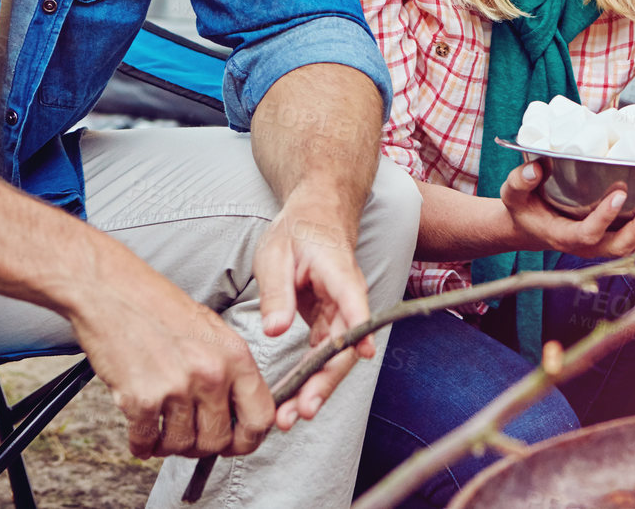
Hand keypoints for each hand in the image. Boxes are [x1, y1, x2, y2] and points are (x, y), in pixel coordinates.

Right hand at [69, 266, 272, 458]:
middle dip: (203, 446)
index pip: (261, 417)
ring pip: (182, 446)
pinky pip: (145, 442)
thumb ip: (229, 369)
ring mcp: (177, 388)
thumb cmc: (159, 307)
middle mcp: (211, 374)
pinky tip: (141, 431)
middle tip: (190, 436)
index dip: (249, 439)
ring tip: (163, 429)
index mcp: (236, 356)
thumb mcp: (212, 331)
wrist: (112, 292)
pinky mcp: (140, 399)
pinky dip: (142, 445)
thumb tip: (237, 411)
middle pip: (219, 440)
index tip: (237, 442)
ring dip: (170, 446)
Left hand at [251, 190, 374, 430]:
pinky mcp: (329, 322)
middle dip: (325, 382)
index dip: (358, 332)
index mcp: (339, 275)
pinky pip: (324, 355)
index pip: (354, 306)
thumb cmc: (298, 230)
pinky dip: (310, 378)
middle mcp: (348, 299)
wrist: (316, 217)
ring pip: (336, 357)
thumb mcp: (276, 253)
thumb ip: (277, 291)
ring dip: (316, 388)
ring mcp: (341, 313)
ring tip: (290, 418)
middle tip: (301, 411)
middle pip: (345, 346)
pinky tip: (291, 400)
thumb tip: (275, 330)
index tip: (359, 356)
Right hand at [500, 160, 634, 258]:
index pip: (587, 234)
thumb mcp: (513, 194)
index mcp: (565, 236)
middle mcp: (590, 246)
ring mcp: (606, 244)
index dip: (603, 218)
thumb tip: (534, 168)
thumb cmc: (525, 207)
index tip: (618, 194)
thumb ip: (520, 182)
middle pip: (619, 247)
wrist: (533, 226)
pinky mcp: (620, 237)